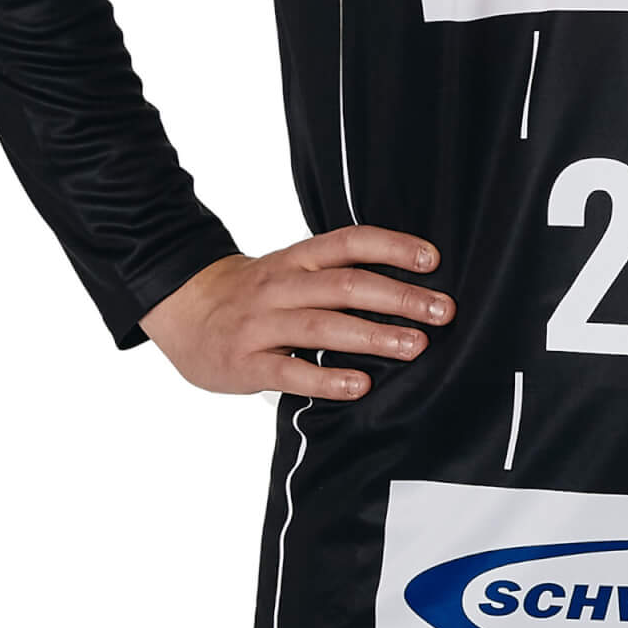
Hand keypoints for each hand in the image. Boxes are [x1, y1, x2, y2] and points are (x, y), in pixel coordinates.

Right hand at [138, 225, 454, 399]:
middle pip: (346, 284)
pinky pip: (288, 370)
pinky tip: (359, 386)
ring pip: (322, 325)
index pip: (350, 242)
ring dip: (373, 336)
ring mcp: (262, 323)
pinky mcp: (245, 362)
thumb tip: (406, 283)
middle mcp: (282, 285)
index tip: (433, 259)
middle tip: (442, 311)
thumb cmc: (256, 294)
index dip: (392, 246)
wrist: (185, 310)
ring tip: (415, 346)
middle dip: (399, 297)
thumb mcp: (292, 269)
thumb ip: (336, 273)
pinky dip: (326, 378)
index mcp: (298, 257)